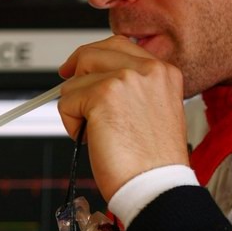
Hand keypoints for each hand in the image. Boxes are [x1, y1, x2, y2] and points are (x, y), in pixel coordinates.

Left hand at [58, 35, 189, 200]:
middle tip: (72, 97)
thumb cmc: (155, 160)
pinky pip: (67, 101)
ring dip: (76, 108)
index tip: (78, 68)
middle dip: (77, 76)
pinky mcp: (102, 96)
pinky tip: (91, 139)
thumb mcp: (155, 110)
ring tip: (96, 133)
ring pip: (76, 80)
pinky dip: (70, 123)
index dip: (93, 58)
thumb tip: (97, 77)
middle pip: (92, 53)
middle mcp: (148, 69)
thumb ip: (134, 88)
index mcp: (164, 71)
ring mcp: (125, 79)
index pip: (119, 45)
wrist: (158, 185)